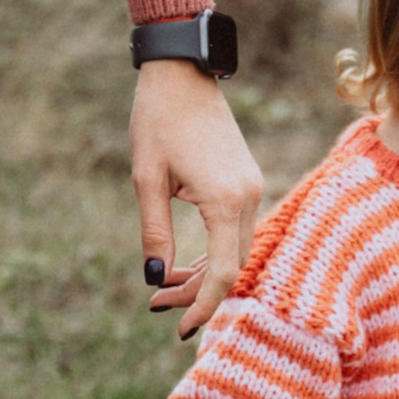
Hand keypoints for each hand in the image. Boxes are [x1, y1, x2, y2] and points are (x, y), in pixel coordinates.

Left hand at [132, 58, 263, 339]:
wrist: (183, 70)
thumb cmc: (158, 119)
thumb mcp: (147, 180)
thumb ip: (154, 233)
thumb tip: (155, 280)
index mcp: (226, 200)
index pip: (223, 272)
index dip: (203, 306)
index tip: (180, 329)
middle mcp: (249, 196)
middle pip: (230, 266)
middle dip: (195, 293)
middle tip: (155, 307)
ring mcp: (252, 187)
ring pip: (234, 250)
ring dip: (201, 273)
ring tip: (161, 289)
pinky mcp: (247, 180)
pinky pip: (234, 230)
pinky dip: (211, 251)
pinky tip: (182, 263)